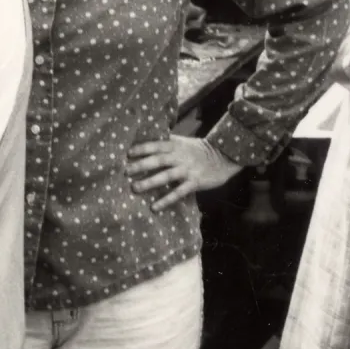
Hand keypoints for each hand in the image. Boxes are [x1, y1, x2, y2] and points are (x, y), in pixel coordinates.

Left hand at [126, 136, 243, 210]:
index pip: (156, 145)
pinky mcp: (194, 183)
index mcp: (176, 145)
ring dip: (149, 182)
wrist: (224, 156)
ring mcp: (187, 170)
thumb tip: (149, 141)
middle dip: (140, 166)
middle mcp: (180, 157)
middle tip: (125, 172)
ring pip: (165, 176)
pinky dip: (165, 200)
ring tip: (135, 188)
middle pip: (157, 160)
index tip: (128, 153)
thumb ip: (169, 143)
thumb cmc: (200, 150)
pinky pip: (177, 193)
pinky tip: (154, 207)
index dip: (142, 148)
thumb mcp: (184, 142)